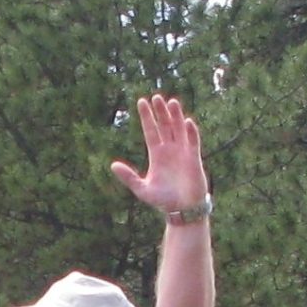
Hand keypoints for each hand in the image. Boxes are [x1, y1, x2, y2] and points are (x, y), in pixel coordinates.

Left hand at [111, 94, 206, 214]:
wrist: (183, 210)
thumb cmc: (164, 201)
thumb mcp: (142, 189)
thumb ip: (129, 177)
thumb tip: (113, 166)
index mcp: (156, 154)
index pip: (150, 131)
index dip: (146, 117)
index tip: (141, 101)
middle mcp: (169, 149)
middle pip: (165, 125)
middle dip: (161, 112)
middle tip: (156, 97)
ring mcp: (183, 152)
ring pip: (178, 129)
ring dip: (176, 116)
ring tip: (171, 102)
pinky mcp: (194, 158)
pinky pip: (192, 141)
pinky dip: (190, 132)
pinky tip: (186, 122)